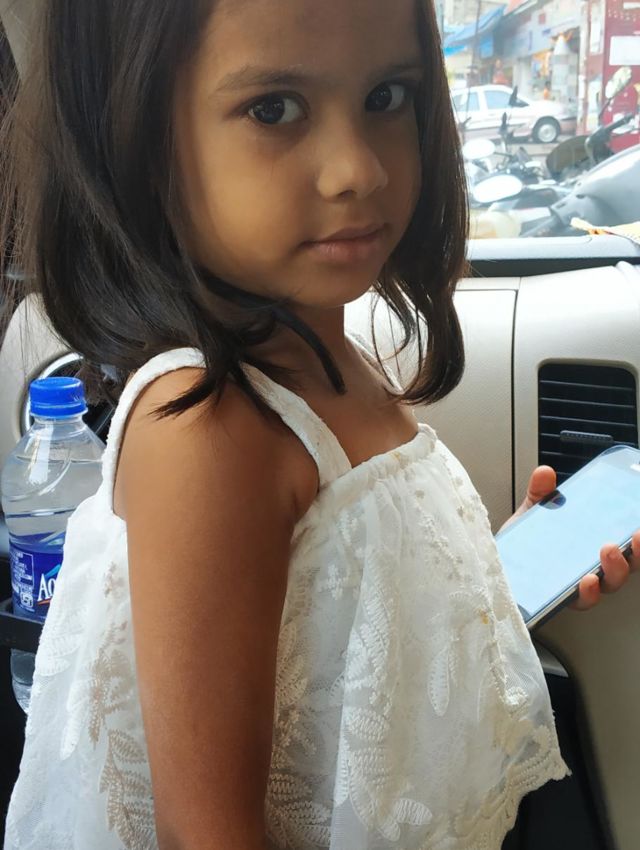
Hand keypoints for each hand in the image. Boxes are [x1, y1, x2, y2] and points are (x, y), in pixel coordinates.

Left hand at [499, 465, 639, 611]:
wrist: (495, 567)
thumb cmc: (521, 544)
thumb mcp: (532, 513)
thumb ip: (540, 493)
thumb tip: (545, 472)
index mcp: (590, 547)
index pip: (623, 544)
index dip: (637, 539)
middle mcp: (591, 569)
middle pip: (624, 565)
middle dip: (636, 552)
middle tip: (635, 535)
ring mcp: (577, 586)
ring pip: (608, 584)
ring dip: (615, 568)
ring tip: (609, 550)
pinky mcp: (560, 600)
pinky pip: (580, 601)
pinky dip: (587, 593)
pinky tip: (588, 582)